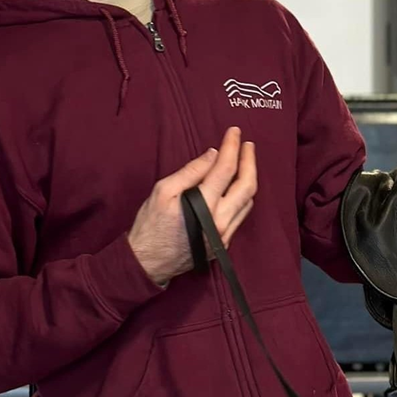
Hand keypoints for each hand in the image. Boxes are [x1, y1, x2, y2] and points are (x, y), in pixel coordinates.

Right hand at [127, 127, 256, 284]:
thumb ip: (190, 171)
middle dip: (250, 161)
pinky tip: (237, 186)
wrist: (146, 263)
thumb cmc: (150, 226)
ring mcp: (224, 235)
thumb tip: (212, 154)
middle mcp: (220, 222)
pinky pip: (241, 215)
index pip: (226, 169)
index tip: (234, 132)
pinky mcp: (224, 244)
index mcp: (204, 206)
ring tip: (245, 161)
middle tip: (247, 144)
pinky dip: (242, 197)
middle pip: (247, 185)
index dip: (232, 147)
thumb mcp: (163, 191)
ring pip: (248, 202)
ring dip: (249, 178)